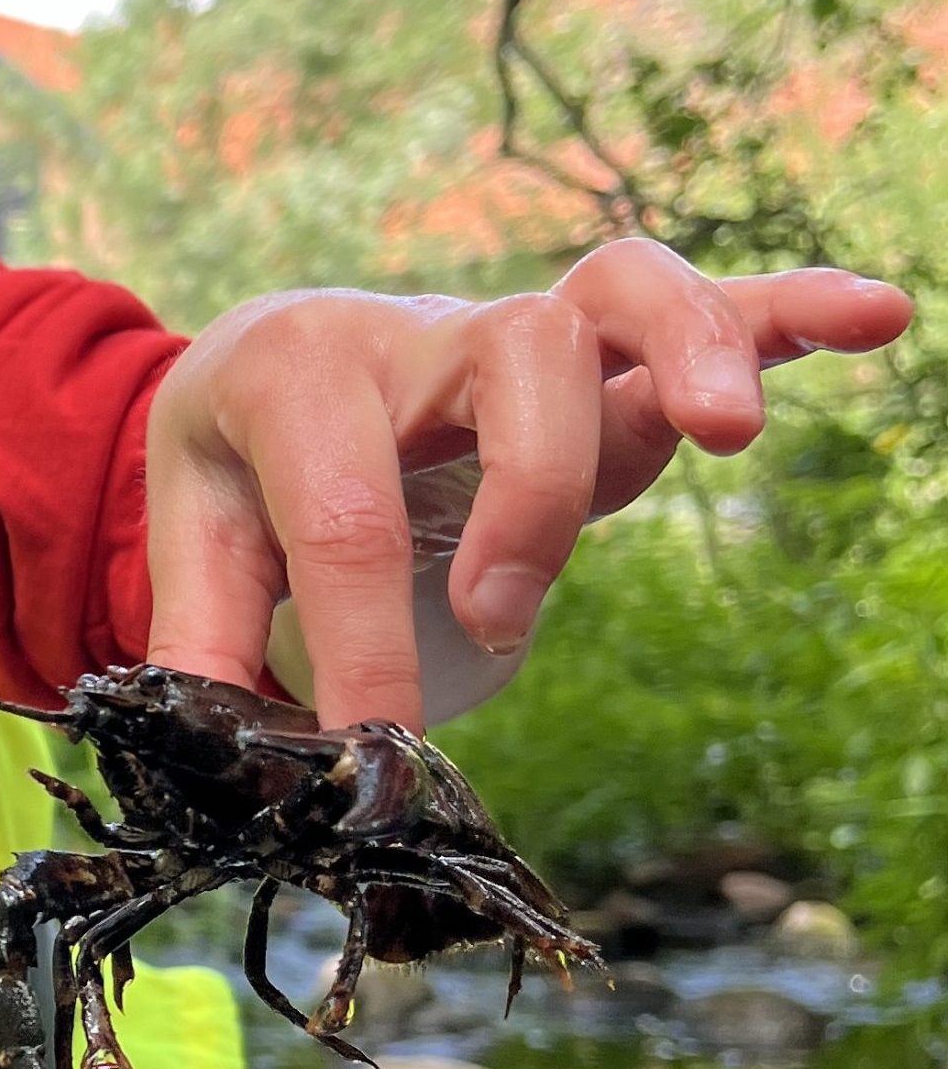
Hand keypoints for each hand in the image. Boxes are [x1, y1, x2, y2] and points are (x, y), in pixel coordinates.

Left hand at [143, 238, 912, 732]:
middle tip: (498, 616)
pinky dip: (784, 310)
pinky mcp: (590, 350)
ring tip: (728, 432)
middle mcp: (413, 337)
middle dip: (529, 495)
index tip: (379, 758)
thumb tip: (234, 771)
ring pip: (612, 297)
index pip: (343, 519)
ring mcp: (511, 334)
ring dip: (684, 352)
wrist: (266, 352)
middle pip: (508, 367)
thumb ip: (207, 641)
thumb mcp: (194, 531)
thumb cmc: (238, 456)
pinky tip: (873, 316)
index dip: (365, 649)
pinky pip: (698, 304)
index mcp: (294, 379)